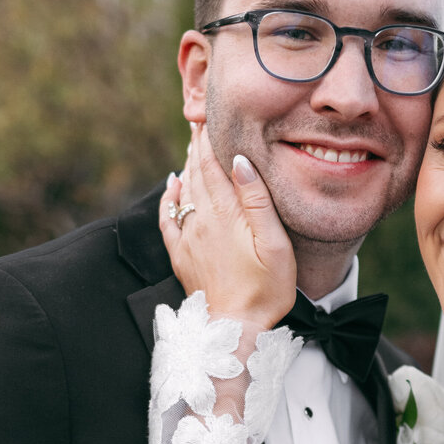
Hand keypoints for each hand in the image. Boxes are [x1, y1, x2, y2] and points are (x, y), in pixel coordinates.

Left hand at [160, 125, 295, 329]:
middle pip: (196, 173)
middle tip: (197, 120)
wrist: (234, 329)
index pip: (212, 165)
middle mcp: (202, 221)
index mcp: (226, 214)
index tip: (207, 114)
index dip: (209, 138)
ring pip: (183, 192)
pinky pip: (168, 219)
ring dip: (187, 166)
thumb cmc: (265, 289)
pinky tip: (172, 185)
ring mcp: (188, 239)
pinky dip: (169, 198)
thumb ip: (257, 200)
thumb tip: (239, 160)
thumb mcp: (274, 244)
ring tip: (191, 144)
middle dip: (197, 145)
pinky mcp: (181, 256)